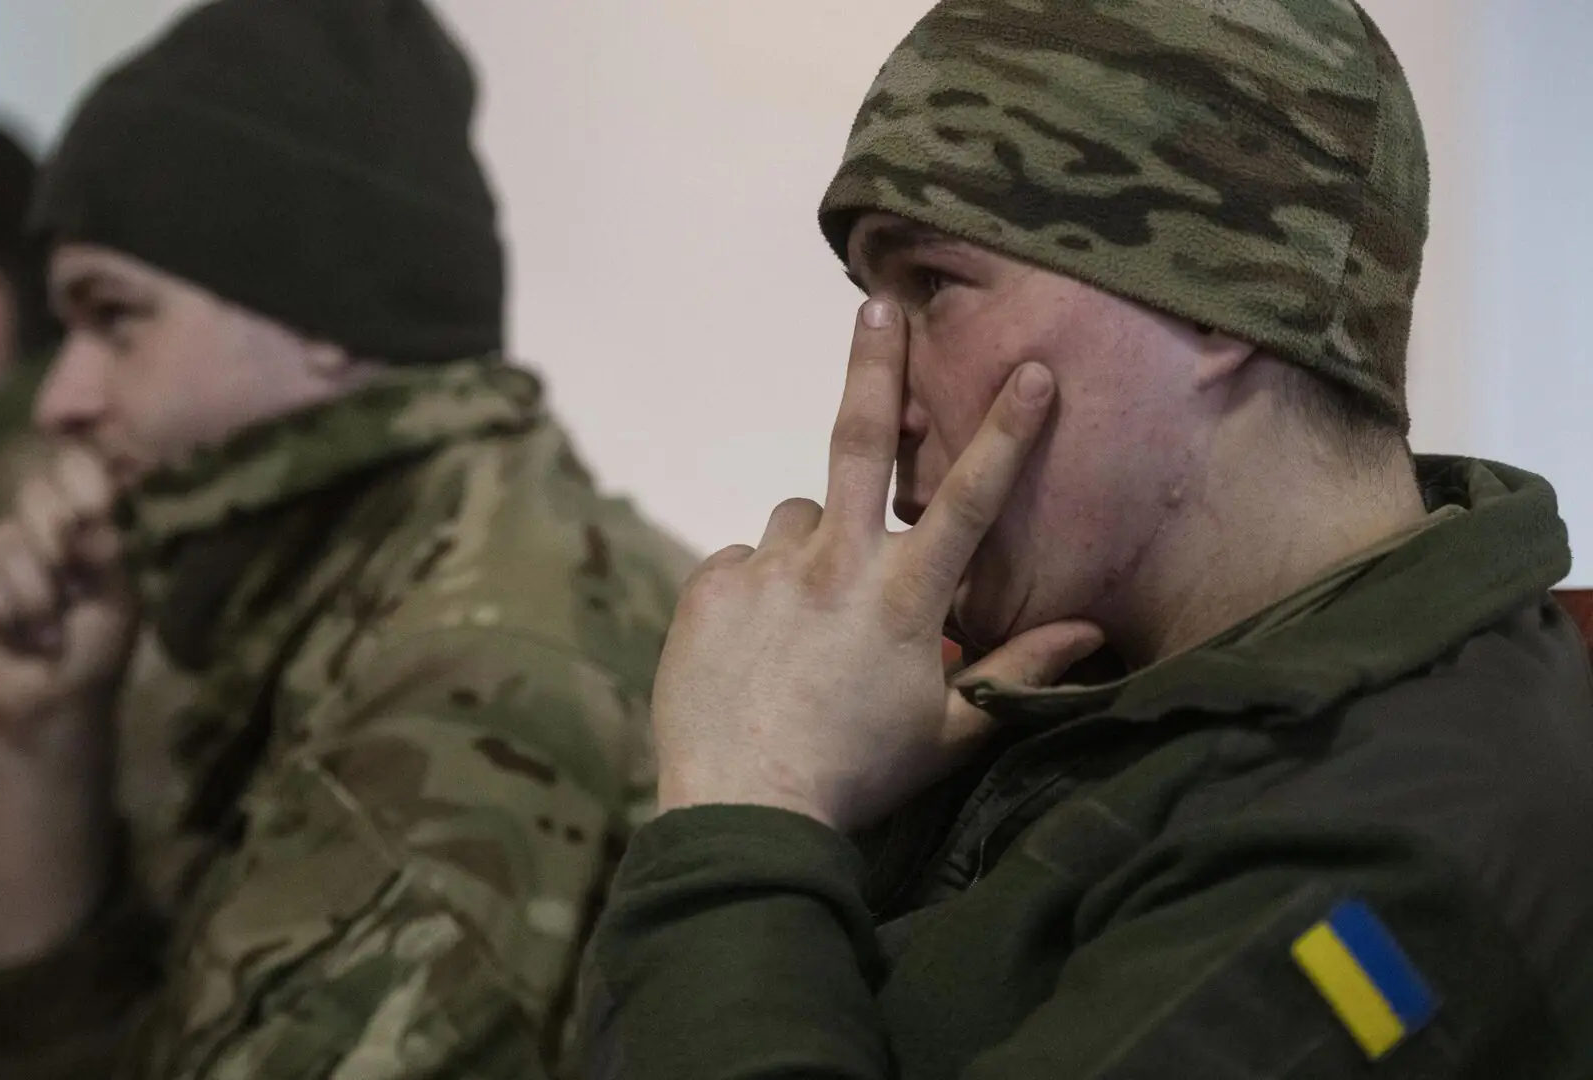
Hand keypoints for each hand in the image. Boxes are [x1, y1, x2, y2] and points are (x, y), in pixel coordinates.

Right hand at [0, 448, 139, 745]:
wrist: (53, 702)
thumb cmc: (93, 649)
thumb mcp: (115, 601)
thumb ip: (106, 555)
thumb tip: (89, 517)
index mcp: (80, 520)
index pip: (76, 468)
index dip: (81, 476)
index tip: (96, 508)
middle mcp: (34, 524)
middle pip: (36, 492)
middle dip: (60, 546)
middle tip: (73, 593)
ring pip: (8, 545)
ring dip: (36, 601)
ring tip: (48, 634)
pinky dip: (3, 613)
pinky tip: (13, 635)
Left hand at [652, 299, 1102, 833]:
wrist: (744, 807)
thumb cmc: (857, 775)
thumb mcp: (948, 732)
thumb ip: (1016, 672)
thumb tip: (1086, 630)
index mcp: (905, 596)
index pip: (970, 497)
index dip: (1007, 431)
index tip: (1033, 369)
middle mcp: (838, 563)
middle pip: (862, 442)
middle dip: (875, 366)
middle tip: (876, 305)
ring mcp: (768, 569)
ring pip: (798, 516)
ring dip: (813, 544)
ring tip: (806, 618)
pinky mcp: (710, 584)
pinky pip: (742, 559)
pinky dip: (758, 584)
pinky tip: (759, 640)